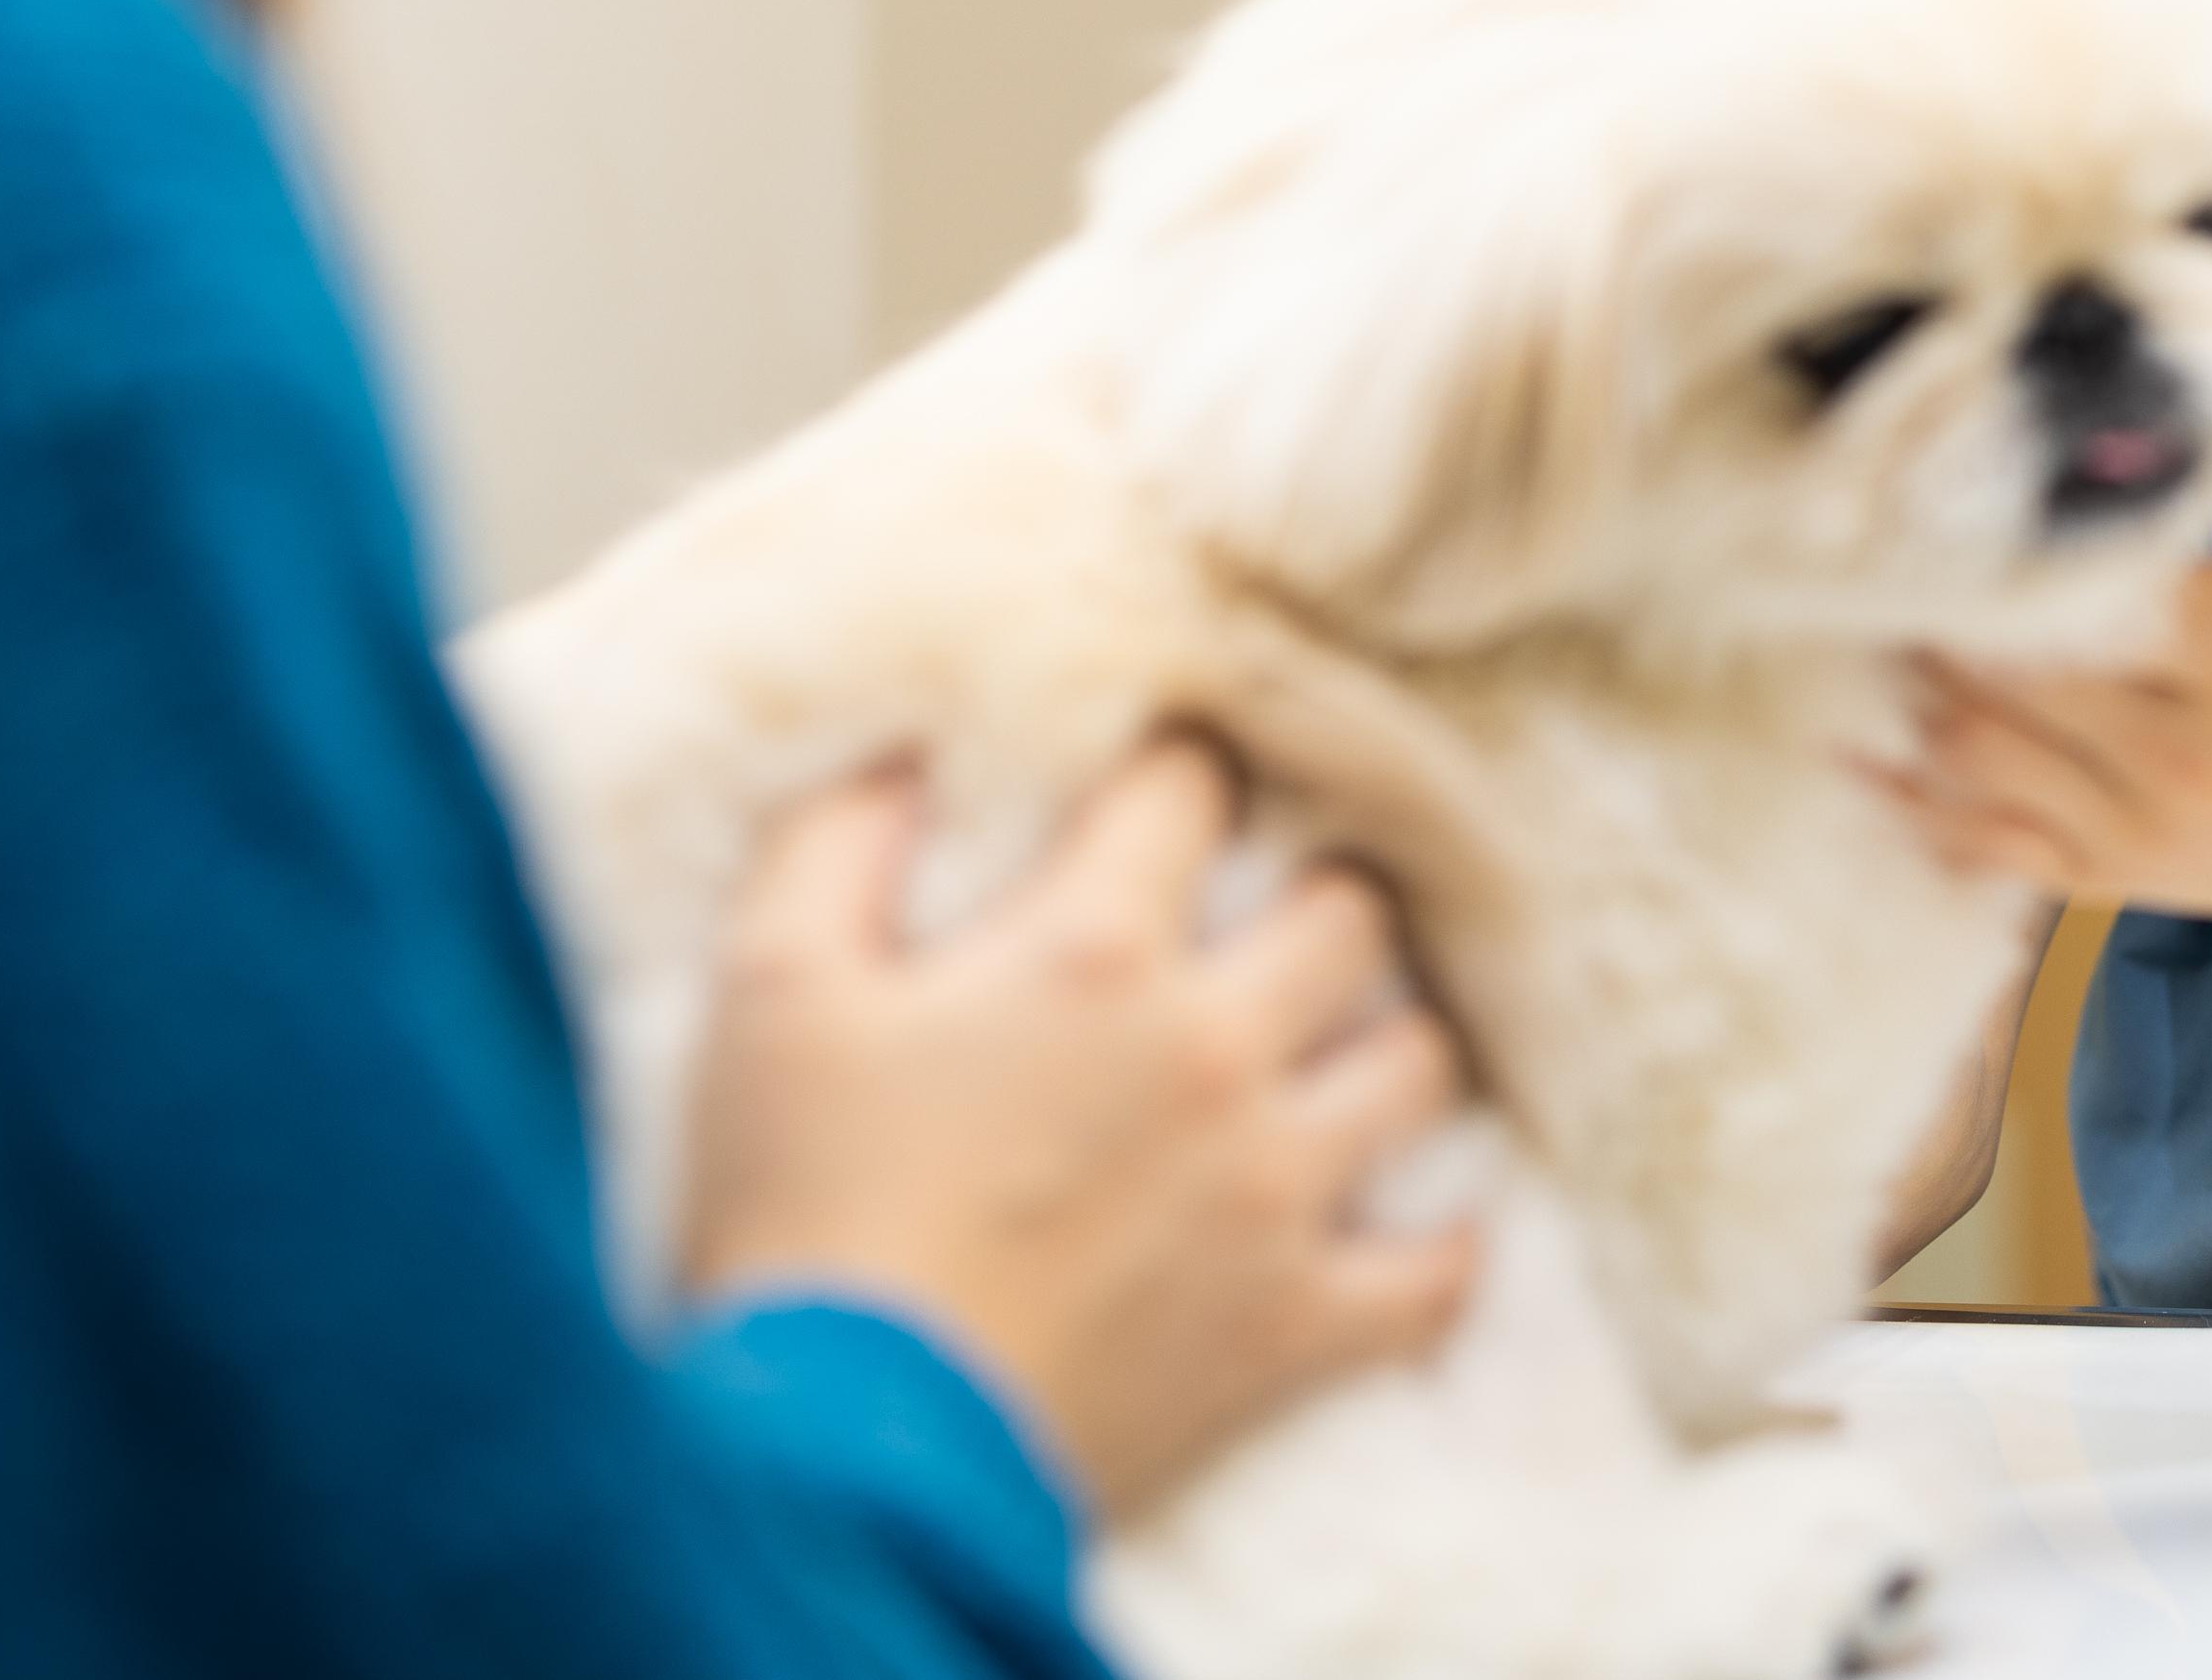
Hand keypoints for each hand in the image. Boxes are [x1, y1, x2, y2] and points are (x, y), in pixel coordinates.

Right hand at [678, 738, 1478, 1518]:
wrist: (840, 1453)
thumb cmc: (799, 1214)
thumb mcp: (770, 993)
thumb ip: (839, 843)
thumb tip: (909, 757)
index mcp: (1095, 952)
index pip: (1192, 790)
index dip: (1175, 776)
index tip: (1160, 798)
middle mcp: (1214, 1050)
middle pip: (1350, 914)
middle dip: (1312, 897)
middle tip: (1269, 922)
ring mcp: (1272, 1191)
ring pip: (1419, 1067)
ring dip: (1388, 1046)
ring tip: (1342, 1050)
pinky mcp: (1294, 1324)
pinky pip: (1435, 1275)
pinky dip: (1442, 1248)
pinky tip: (1418, 1222)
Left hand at [1879, 353, 2211, 959]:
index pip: (2071, 573)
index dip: (1990, 523)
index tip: (1934, 455)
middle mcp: (2176, 742)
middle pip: (1985, 667)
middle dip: (1917, 599)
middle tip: (1850, 519)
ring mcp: (2143, 820)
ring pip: (1965, 757)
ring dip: (1902, 685)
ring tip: (1841, 608)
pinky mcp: (2127, 872)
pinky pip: (1987, 844)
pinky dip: (1914, 795)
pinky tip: (1853, 742)